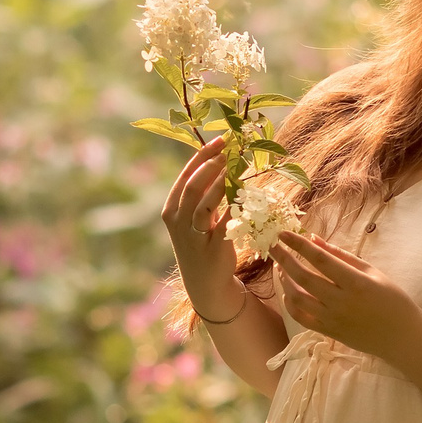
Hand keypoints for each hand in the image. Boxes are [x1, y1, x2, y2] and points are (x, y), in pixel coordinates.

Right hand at [160, 135, 240, 303]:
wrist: (206, 283)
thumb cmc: (201, 242)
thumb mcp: (194, 217)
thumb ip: (202, 193)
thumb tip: (218, 157)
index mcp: (171, 210)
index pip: (185, 176)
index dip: (203, 155)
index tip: (221, 140)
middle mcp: (178, 222)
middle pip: (193, 187)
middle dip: (213, 165)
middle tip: (232, 150)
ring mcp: (193, 237)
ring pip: (206, 204)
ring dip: (224, 183)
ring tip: (240, 166)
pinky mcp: (213, 249)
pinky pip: (226, 223)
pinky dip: (237, 207)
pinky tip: (250, 193)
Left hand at [272, 231, 421, 360]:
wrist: (401, 336)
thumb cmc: (391, 299)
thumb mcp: (372, 272)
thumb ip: (342, 256)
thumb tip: (315, 239)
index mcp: (355, 283)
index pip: (320, 259)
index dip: (299, 244)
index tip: (284, 233)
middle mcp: (341, 302)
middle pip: (303, 277)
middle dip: (284, 259)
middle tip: (272, 245)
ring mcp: (332, 319)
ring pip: (297, 299)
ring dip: (285, 281)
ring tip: (281, 267)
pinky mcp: (328, 332)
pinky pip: (301, 317)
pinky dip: (290, 304)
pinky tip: (289, 291)